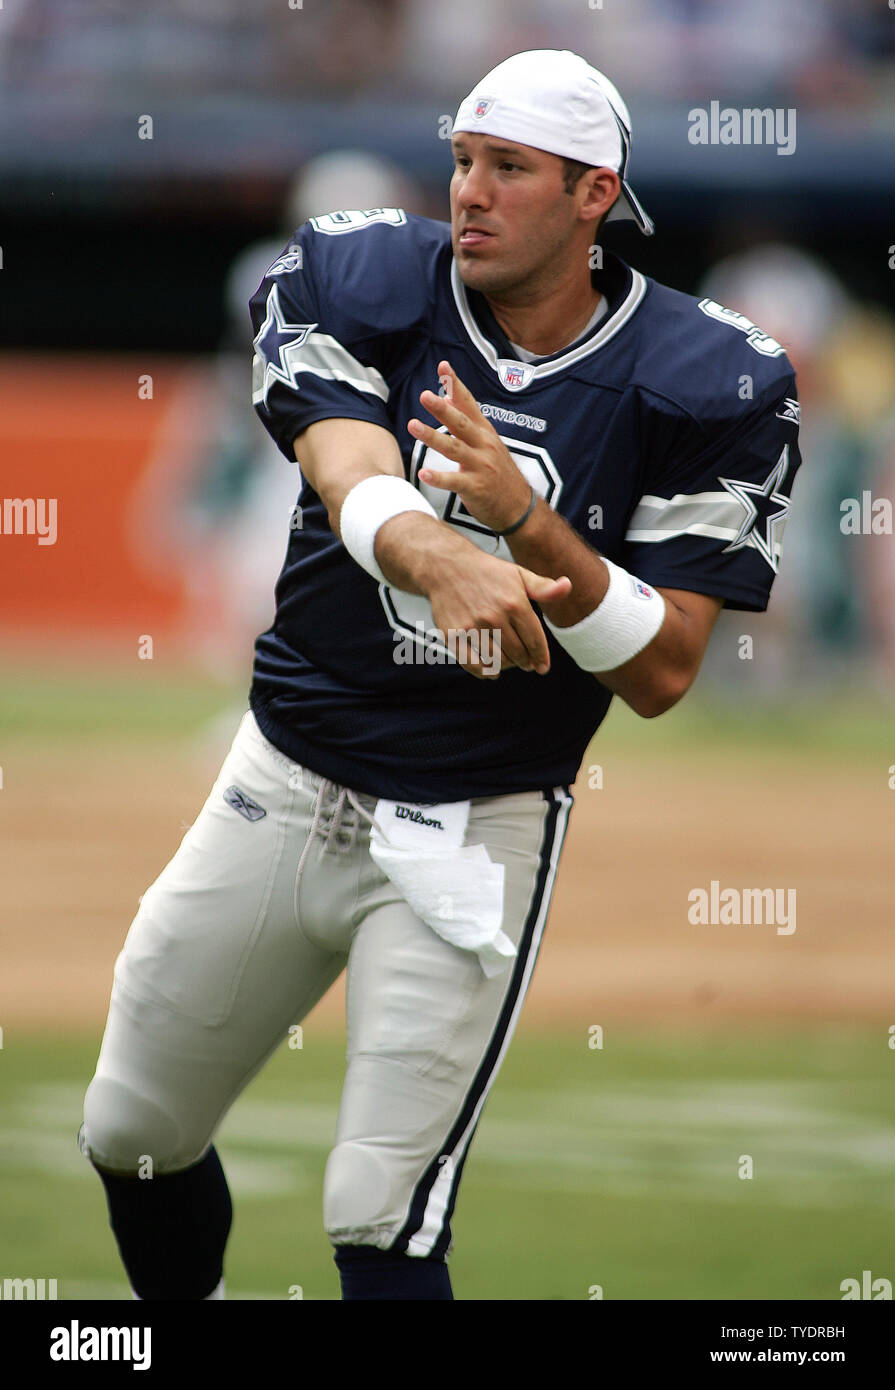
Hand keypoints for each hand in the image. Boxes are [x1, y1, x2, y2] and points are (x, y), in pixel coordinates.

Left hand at [408, 360, 533, 533]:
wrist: (519, 506)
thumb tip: (445, 398)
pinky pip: (454, 481)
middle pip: (461, 423)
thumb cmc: (498, 472)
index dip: (456, 385)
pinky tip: (423, 473)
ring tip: (413, 426)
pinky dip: (438, 477)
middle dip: (442, 409)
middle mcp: (484, 445)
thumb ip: (466, 421)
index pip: (469, 403)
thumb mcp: (486, 442)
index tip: (443, 366)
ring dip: (433, 437)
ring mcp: (481, 466)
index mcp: (484, 432)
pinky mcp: (476, 487)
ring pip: (454, 448)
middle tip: (424, 396)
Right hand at [426, 545, 571, 679]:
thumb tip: (567, 586)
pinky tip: (490, 671)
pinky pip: (472, 664)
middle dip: (524, 662)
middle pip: (517, 653)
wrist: (446, 566)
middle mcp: (494, 616)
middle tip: (525, 663)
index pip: (534, 639)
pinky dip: (484, 672)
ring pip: (497, 661)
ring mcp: (472, 627)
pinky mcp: (453, 635)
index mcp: (514, 602)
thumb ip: (543, 587)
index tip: (542, 667)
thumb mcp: (518, 574)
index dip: (540, 656)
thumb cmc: (486, 572)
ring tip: (509, 663)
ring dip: (507, 666)